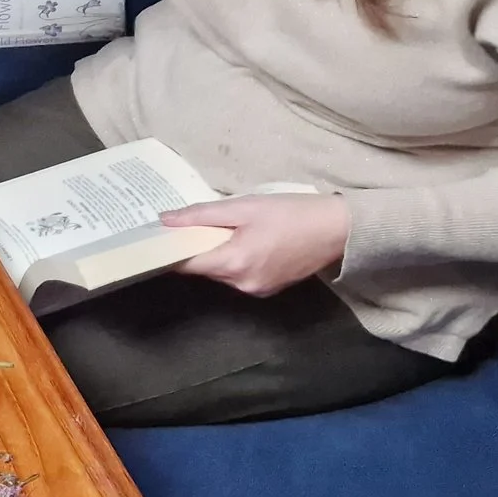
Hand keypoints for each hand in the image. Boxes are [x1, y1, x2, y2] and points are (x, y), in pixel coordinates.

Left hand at [162, 194, 350, 297]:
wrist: (340, 229)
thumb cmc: (293, 213)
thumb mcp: (245, 206)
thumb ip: (202, 214)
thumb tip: (165, 220)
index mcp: (234, 264)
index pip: (186, 264)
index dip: (170, 250)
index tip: (158, 237)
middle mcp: (242, 284)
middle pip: (204, 268)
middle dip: (196, 248)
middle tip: (193, 224)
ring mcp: (256, 290)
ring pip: (221, 272)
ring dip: (217, 254)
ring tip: (224, 229)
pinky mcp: (269, 289)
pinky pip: (239, 275)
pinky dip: (235, 260)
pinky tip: (245, 241)